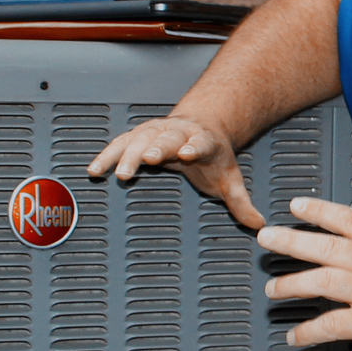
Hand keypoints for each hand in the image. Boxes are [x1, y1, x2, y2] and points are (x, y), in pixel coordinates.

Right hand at [85, 116, 261, 226]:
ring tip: (115, 172)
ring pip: (139, 139)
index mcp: (202, 141)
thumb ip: (240, 202)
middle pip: (165, 139)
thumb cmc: (214, 156)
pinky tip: (94, 170)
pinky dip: (107, 156)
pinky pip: (120, 144)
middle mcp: (177, 133)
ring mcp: (156, 131)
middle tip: (145, 159)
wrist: (202, 125)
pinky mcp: (138, 134)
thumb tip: (257, 225)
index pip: (198, 143)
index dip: (191, 147)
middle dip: (154, 148)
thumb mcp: (229, 178)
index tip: (185, 153)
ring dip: (126, 154)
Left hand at [258, 196, 351, 350]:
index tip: (296, 206)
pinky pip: (332, 326)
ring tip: (272, 290)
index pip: (348, 219)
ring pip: (322, 282)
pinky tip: (295, 336)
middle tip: (266, 239)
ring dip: (291, 285)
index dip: (319, 210)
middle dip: (291, 241)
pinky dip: (309, 332)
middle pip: (325, 247)